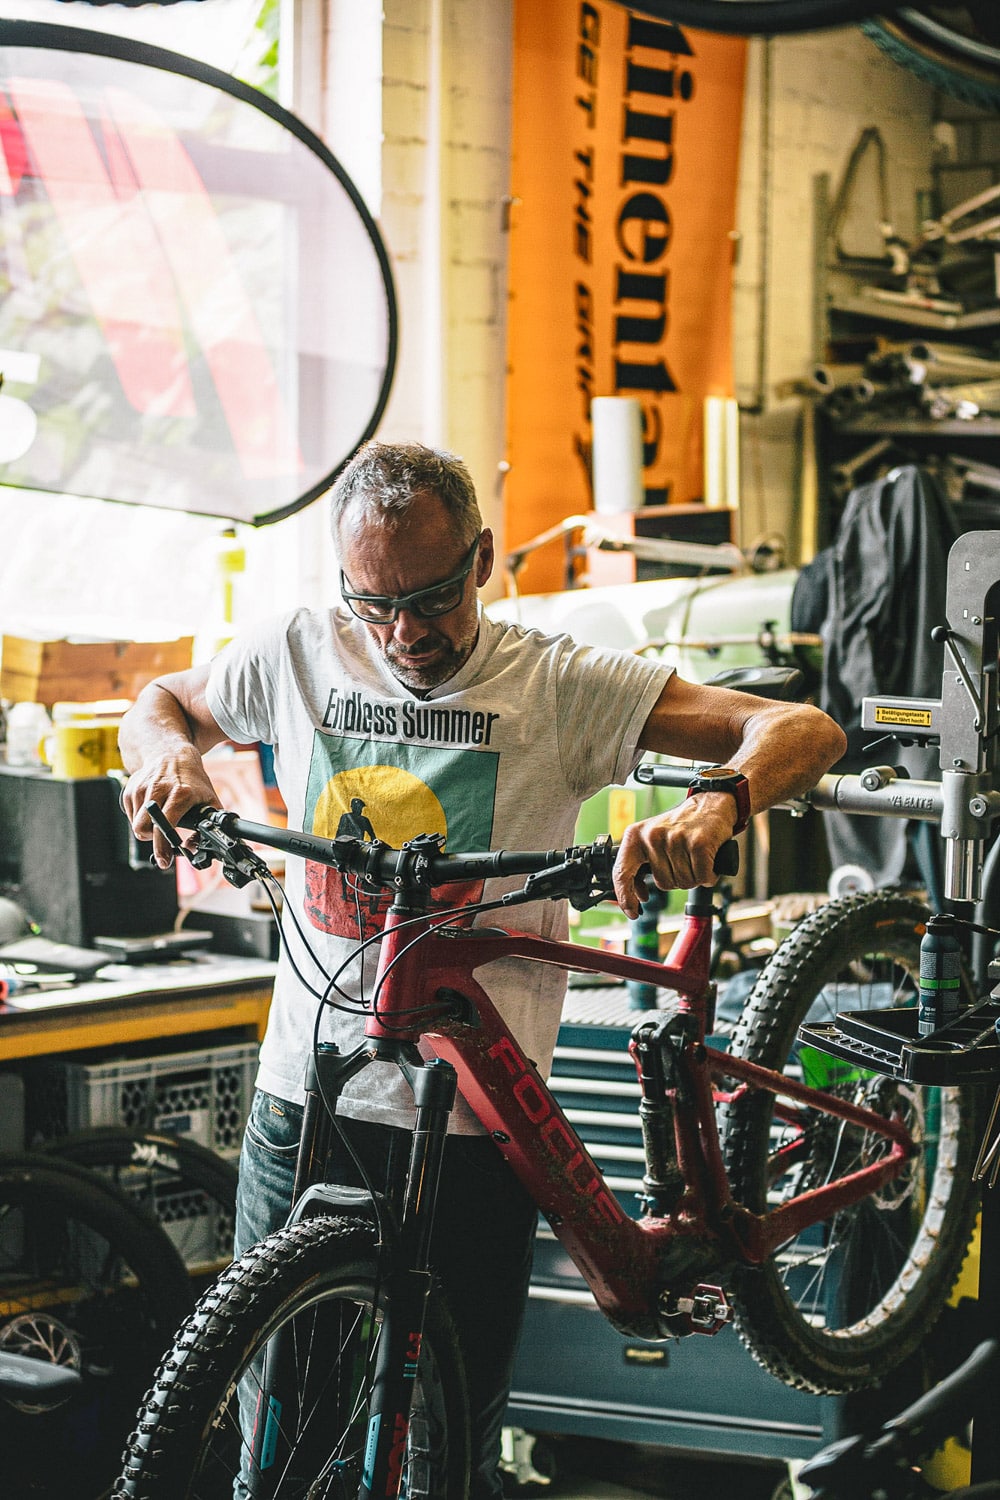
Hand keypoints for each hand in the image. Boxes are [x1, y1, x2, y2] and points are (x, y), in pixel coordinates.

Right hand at [119, 746, 220, 869]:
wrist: (171, 753)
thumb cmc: (192, 779)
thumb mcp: (209, 800)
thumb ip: (208, 826)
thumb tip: (193, 848)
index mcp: (180, 793)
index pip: (165, 825)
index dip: (163, 845)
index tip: (164, 859)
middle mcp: (158, 789)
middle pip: (143, 828)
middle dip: (152, 840)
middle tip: (162, 841)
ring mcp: (141, 788)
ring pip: (136, 825)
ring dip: (147, 828)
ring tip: (161, 818)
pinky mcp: (130, 789)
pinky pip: (130, 816)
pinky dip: (140, 818)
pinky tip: (152, 808)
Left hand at [612, 793, 739, 917]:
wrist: (710, 805)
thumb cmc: (681, 826)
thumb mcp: (651, 839)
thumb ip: (639, 864)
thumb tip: (636, 895)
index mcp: (635, 836)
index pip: (622, 873)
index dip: (625, 898)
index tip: (632, 911)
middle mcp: (653, 836)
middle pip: (663, 884)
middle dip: (677, 879)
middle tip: (683, 860)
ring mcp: (676, 839)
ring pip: (683, 882)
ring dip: (694, 877)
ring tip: (694, 857)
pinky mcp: (699, 843)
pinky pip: (702, 877)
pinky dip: (708, 875)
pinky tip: (708, 861)